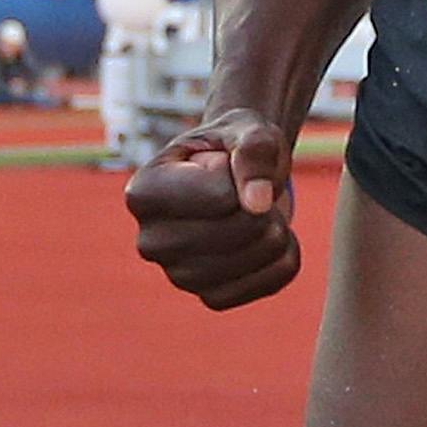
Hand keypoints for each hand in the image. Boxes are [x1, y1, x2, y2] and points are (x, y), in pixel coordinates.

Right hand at [124, 110, 299, 309]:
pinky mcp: (208, 296)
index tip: (227, 164)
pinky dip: (283, 259)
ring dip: (278, 229)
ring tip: (262, 210)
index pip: (221, 196)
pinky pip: (263, 284)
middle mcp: (151, 241)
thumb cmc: (234, 147)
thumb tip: (258, 204)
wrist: (236, 177)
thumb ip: (254, 151)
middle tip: (255, 189)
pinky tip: (272, 236)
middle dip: (264, 205)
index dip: (244, 174)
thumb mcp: (247, 130)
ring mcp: (177, 275)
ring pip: (252, 260)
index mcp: (143, 192)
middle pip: (238, 230)